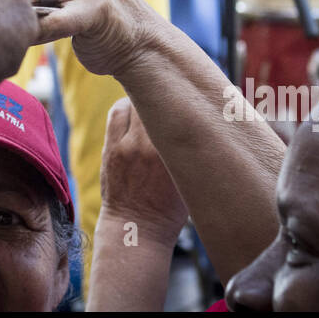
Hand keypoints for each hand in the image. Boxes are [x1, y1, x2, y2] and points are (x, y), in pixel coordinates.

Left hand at [99, 98, 187, 244]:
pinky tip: (135, 110)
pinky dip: (127, 106)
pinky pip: (117, 113)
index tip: (193, 93)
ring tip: (152, 100)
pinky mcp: (110, 147)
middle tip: (172, 88)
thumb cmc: (170, 209)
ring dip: (143, 97)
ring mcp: (125, 147)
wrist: (135, 229)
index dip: (185, 98)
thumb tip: (207, 125)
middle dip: (164, 92)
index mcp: (170, 158)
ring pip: (132, 102)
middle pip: (153, 102)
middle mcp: (146, 148)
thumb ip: (194, 155)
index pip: (179, 114)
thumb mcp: (190, 183)